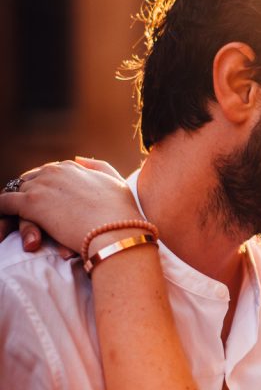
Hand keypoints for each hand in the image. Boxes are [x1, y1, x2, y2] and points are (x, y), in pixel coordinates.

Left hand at [0, 158, 137, 255]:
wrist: (116, 231)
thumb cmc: (121, 212)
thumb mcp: (115, 181)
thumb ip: (97, 166)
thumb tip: (79, 158)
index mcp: (72, 167)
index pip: (47, 172)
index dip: (43, 187)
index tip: (43, 201)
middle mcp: (54, 171)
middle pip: (29, 180)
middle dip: (25, 194)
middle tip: (24, 212)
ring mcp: (41, 186)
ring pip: (15, 191)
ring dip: (13, 206)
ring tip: (9, 221)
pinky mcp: (31, 203)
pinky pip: (4, 203)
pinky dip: (1, 209)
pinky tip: (2, 220)